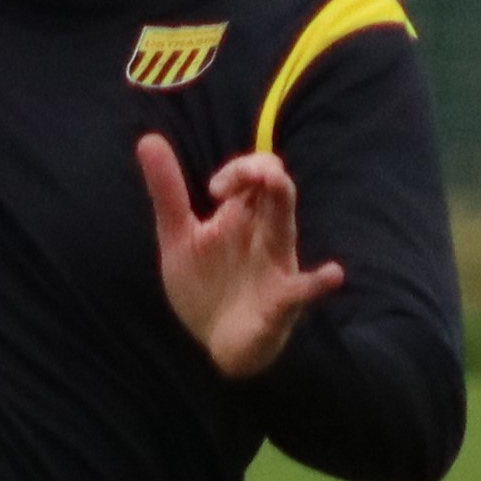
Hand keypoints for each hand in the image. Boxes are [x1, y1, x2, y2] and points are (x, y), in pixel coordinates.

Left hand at [137, 138, 344, 380]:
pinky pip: (305, 289)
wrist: (213, 342)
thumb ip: (167, 191)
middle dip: (261, 172)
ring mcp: (276, 265)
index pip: (256, 174)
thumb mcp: (177, 237)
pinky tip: (333, 275)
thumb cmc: (204, 285)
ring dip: (281, 204)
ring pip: (286, 227)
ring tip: (278, 183)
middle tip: (240, 175)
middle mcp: (264, 234)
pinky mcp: (282, 302)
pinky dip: (318, 283)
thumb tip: (148, 138)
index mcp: (242, 217)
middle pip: (275, 190)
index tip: (214, 191)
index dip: (239, 170)